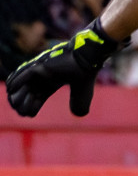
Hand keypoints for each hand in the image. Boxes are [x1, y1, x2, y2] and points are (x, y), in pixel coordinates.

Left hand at [6, 19, 120, 117]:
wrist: (89, 60)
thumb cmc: (86, 73)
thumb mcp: (83, 94)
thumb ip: (79, 103)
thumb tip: (78, 114)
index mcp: (54, 81)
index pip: (40, 95)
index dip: (34, 105)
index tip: (29, 115)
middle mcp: (45, 75)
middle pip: (29, 91)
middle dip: (23, 102)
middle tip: (19, 111)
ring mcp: (41, 70)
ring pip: (24, 84)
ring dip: (18, 94)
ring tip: (14, 104)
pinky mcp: (39, 66)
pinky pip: (23, 75)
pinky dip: (16, 82)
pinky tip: (10, 90)